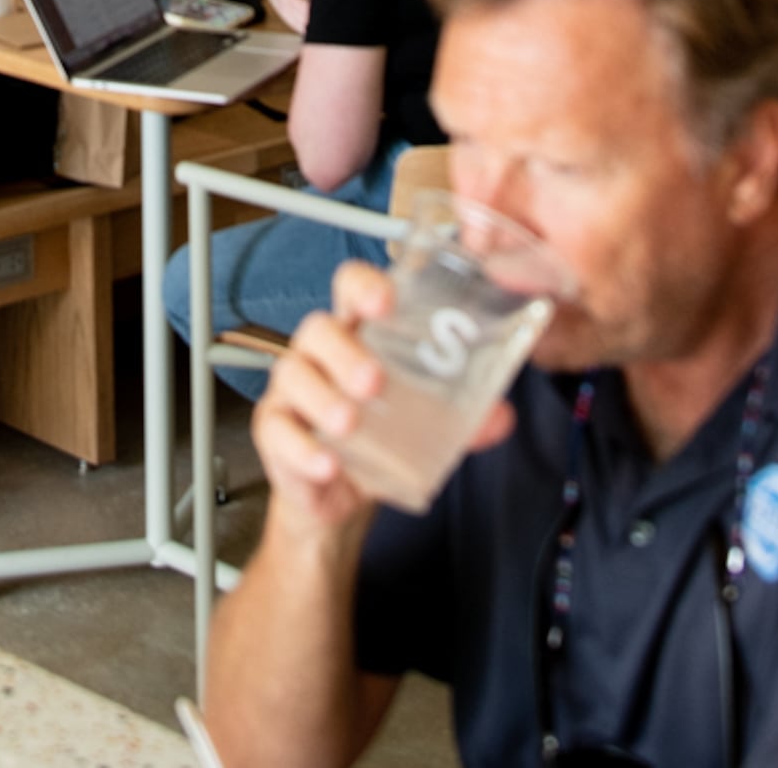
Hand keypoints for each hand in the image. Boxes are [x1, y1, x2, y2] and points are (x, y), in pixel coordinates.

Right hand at [247, 262, 511, 540]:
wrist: (344, 492)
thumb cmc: (381, 433)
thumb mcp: (424, 422)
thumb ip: (463, 417)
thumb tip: (502, 416)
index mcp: (359, 333)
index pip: (352, 288)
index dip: (365, 286)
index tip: (387, 301)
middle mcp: (320, 353)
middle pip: (318, 329)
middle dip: (345, 352)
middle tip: (375, 382)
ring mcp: (292, 390)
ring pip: (293, 375)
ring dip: (322, 397)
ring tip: (350, 423)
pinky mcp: (275, 431)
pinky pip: (278, 431)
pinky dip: (303, 449)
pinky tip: (328, 464)